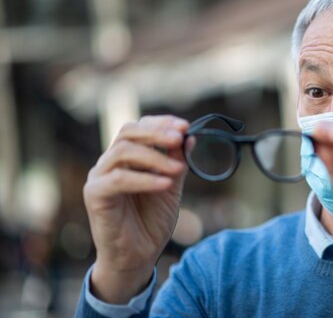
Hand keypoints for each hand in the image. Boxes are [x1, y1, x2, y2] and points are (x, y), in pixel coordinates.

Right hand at [83, 115, 188, 302]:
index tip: (185, 127)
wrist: (138, 257)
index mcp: (127, 157)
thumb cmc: (151, 222)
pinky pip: (119, 179)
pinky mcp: (95, 195)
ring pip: (123, 152)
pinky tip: (165, 184)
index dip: (162, 123)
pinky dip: (145, 179)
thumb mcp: (171, 187)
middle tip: (179, 138)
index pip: (140, 127)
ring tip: (178, 168)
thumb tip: (190, 137)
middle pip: (128, 132)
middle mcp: (110, 162)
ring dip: (155, 157)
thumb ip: (177, 162)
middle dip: (157, 132)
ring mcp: (99, 177)